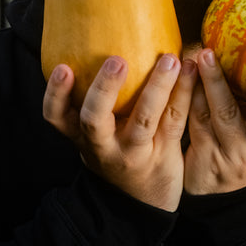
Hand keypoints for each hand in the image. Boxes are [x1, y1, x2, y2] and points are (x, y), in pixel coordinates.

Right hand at [43, 54, 197, 210]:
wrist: (142, 203)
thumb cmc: (116, 153)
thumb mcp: (96, 136)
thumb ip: (94, 102)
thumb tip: (98, 42)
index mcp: (82, 136)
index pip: (57, 117)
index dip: (56, 94)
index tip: (62, 68)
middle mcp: (104, 146)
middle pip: (95, 120)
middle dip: (104, 89)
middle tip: (116, 61)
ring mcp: (135, 152)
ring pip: (144, 119)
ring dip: (157, 86)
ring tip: (169, 59)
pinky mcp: (164, 152)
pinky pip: (175, 120)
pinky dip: (183, 92)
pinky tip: (190, 68)